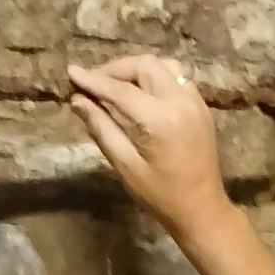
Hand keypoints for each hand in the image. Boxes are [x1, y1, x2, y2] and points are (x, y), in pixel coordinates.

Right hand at [68, 56, 230, 238]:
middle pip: (145, 65)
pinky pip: (177, 77)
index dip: (93, 80)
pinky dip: (155, 77)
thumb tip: (78, 101)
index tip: (71, 72)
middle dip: (116, 69)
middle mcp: (180, 102)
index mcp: (160, 119)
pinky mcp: (201, 107)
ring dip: (137, 70)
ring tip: (116, 86)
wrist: (202, 209)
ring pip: (163, 66)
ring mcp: (195, 101)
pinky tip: (141, 93)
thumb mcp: (125, 165)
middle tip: (94, 84)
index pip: (120, 89)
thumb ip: (102, 128)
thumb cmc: (160, 194)